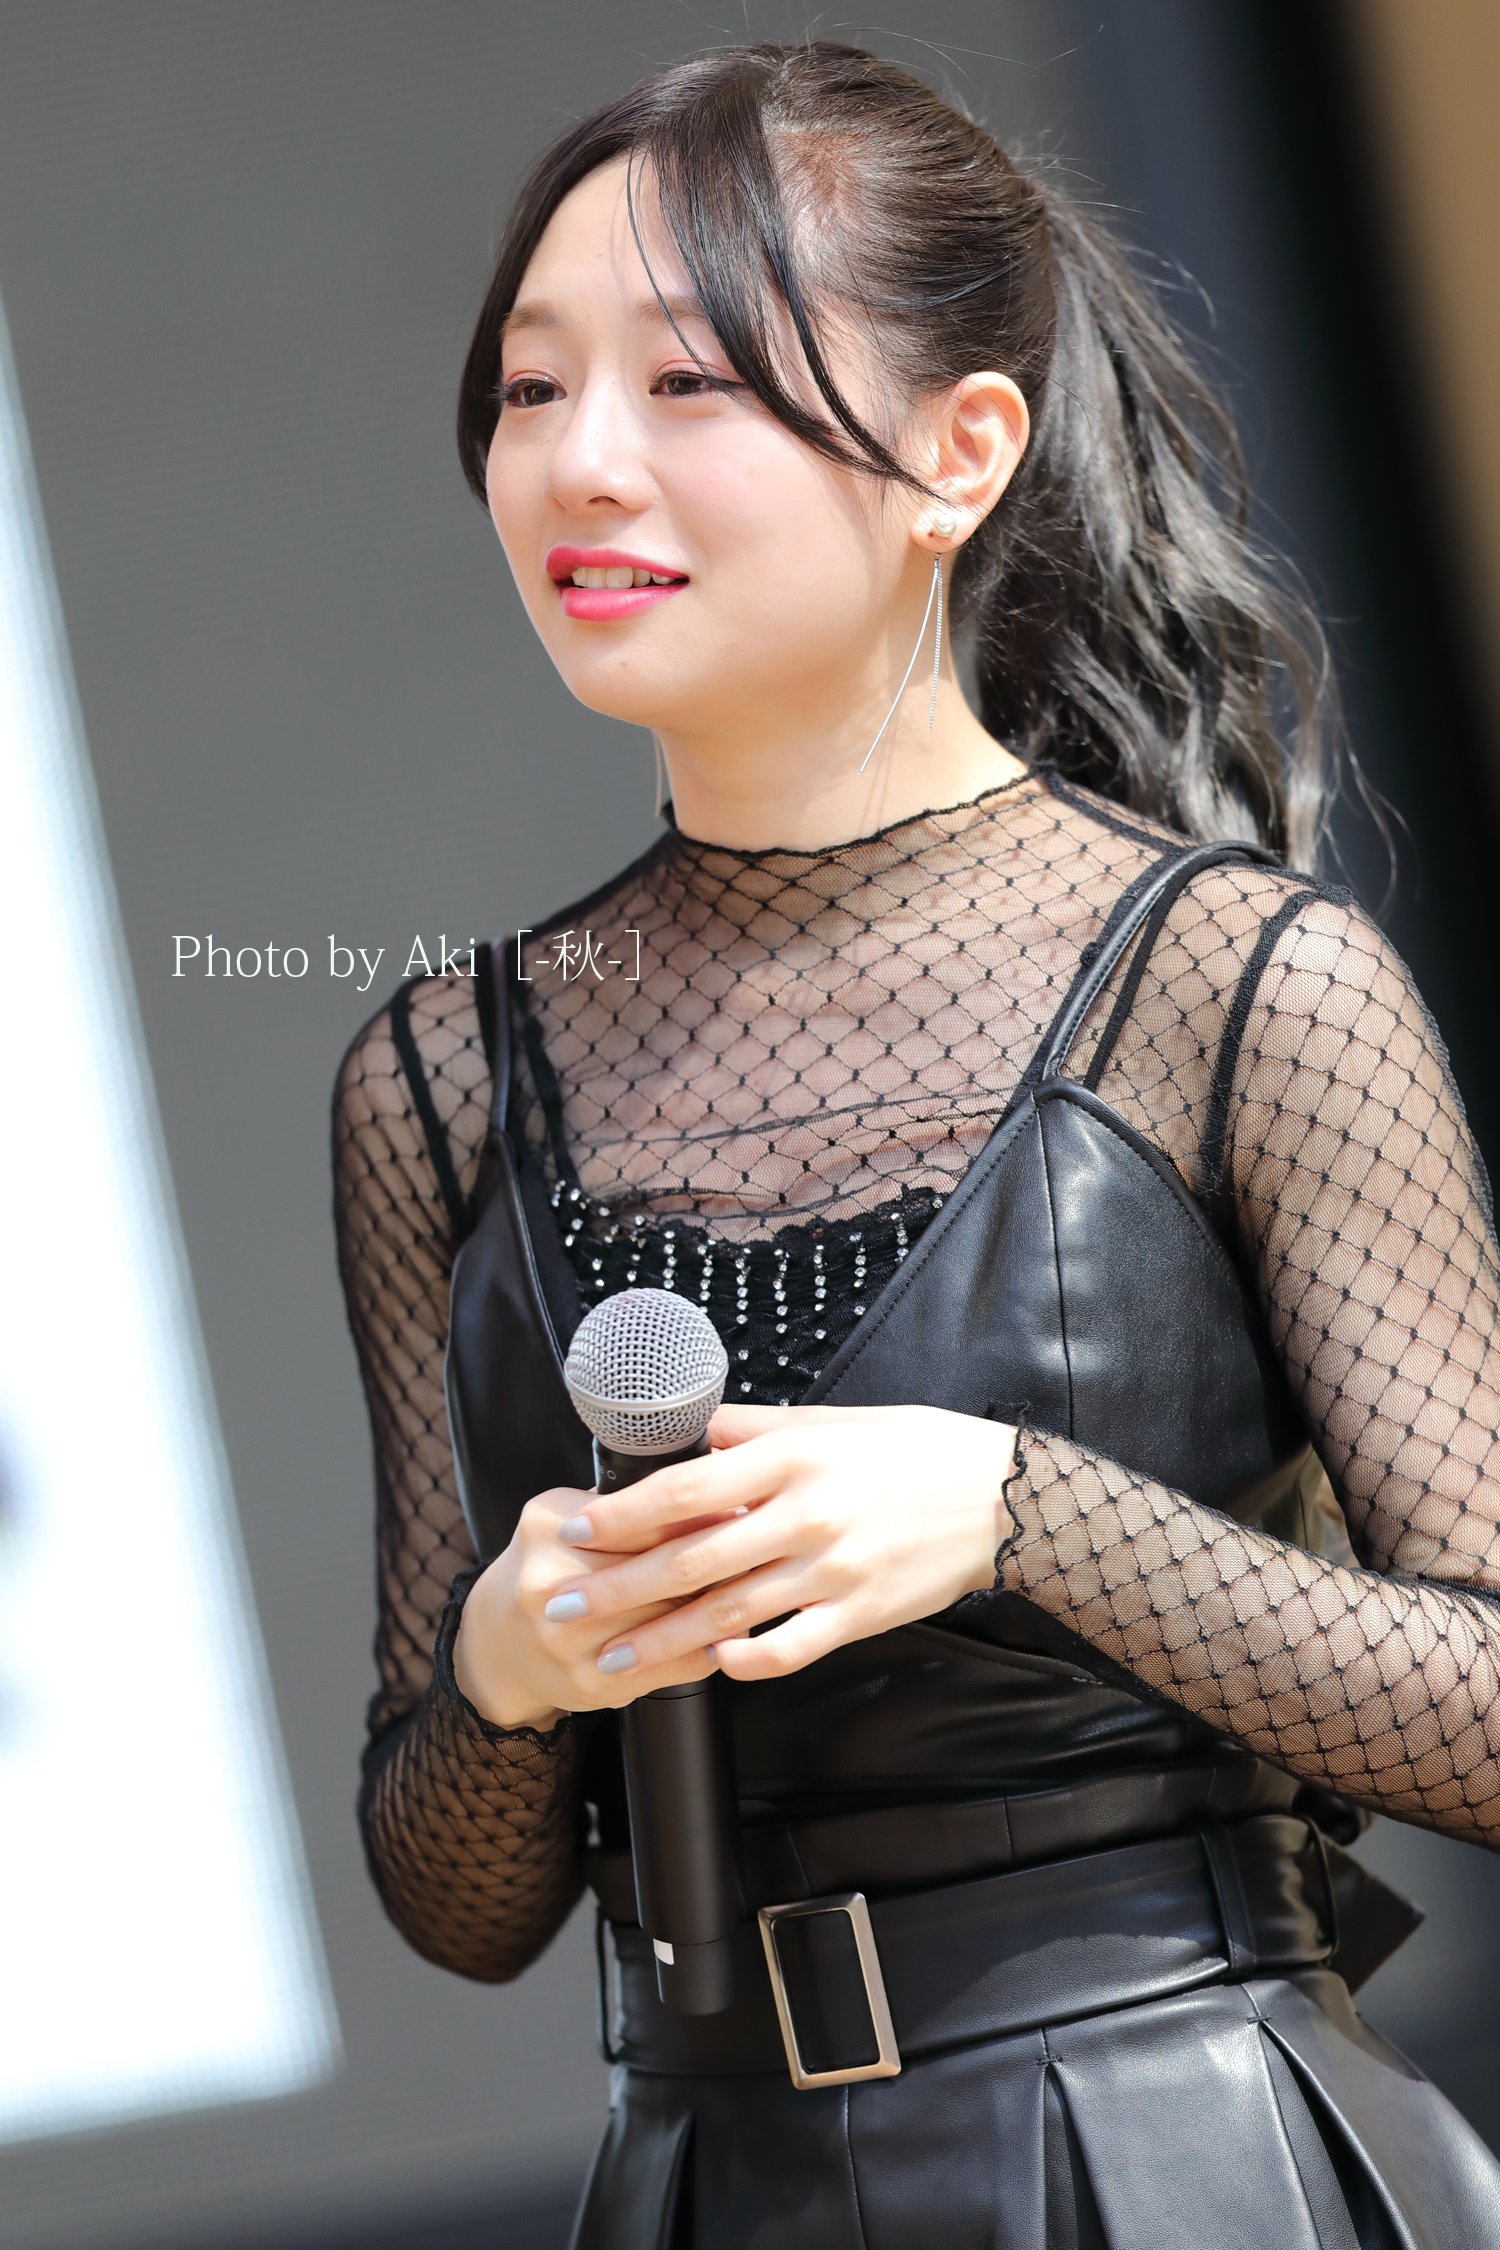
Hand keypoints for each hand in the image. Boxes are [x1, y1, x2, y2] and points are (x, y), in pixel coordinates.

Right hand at [452, 1482, 735, 1725]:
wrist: (499, 1642)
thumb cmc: (549, 1567)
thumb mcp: (568, 1516)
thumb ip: (623, 1503)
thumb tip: (705, 1488)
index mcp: (548, 1529)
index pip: (639, 1518)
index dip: (696, 1512)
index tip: (740, 1502)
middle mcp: (550, 1586)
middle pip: (655, 1571)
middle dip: (714, 1558)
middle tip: (758, 1544)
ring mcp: (568, 1641)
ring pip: (665, 1620)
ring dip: (716, 1606)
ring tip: (754, 1587)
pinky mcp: (591, 1683)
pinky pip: (667, 1667)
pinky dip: (704, 1651)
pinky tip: (729, 1636)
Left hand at [537, 1402, 1019, 1683]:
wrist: (1003, 1497)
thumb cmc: (913, 1449)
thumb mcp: (831, 1420)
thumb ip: (756, 1428)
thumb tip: (690, 1430)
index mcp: (792, 1457)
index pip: (687, 1488)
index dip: (623, 1512)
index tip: (575, 1527)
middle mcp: (806, 1514)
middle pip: (692, 1559)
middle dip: (618, 1587)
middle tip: (564, 1606)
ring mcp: (833, 1570)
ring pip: (729, 1613)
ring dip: (661, 1640)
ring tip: (610, 1658)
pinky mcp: (861, 1614)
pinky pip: (790, 1648)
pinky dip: (745, 1661)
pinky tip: (709, 1665)